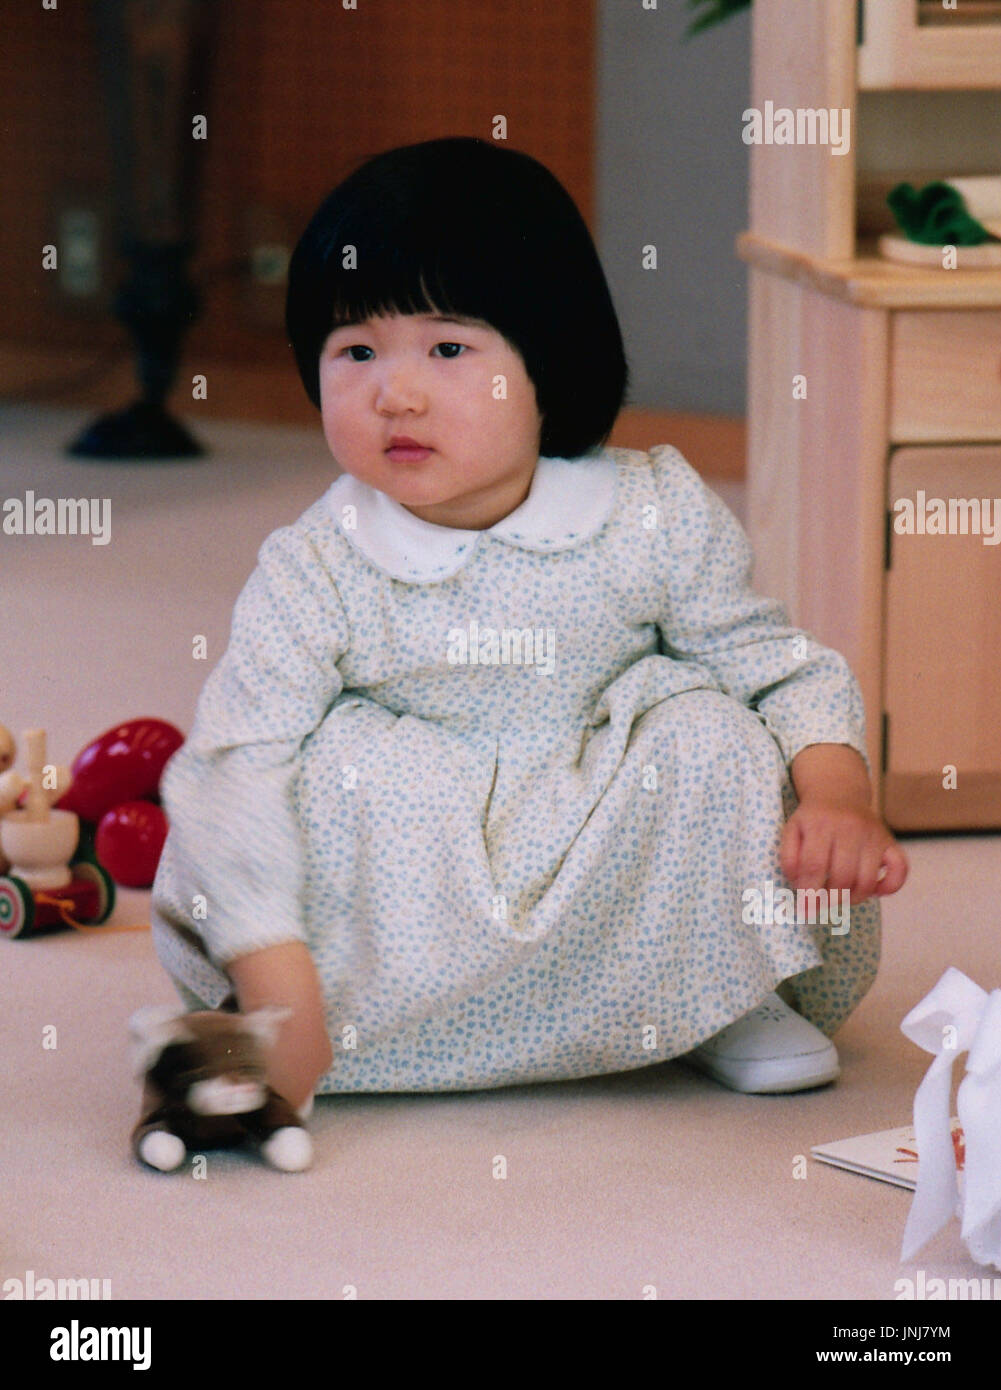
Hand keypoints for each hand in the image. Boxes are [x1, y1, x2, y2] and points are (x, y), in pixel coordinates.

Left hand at [780, 798, 908, 904]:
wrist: (838, 792)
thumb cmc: (813, 819)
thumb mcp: (792, 830)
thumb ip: (789, 858)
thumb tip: (800, 886)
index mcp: (820, 824)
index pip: (814, 866)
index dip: (808, 893)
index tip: (804, 909)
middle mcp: (850, 828)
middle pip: (842, 876)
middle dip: (830, 899)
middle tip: (822, 904)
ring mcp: (873, 834)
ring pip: (867, 879)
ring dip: (853, 898)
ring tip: (841, 897)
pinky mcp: (890, 841)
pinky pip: (900, 869)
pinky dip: (890, 887)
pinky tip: (874, 891)